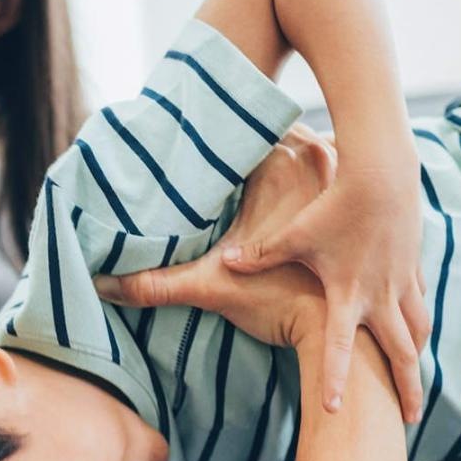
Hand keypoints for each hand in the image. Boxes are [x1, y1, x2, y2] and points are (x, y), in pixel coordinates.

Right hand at [95, 126, 331, 350]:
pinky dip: (320, 165)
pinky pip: (338, 161)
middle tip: (219, 145)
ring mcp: (342, 174)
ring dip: (288, 145)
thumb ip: (155, 284)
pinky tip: (302, 178)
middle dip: (249, 137)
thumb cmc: (281, 301)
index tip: (197, 136)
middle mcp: (317, 157)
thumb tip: (103, 286)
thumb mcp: (210, 286)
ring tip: (257, 156)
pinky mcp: (356, 198)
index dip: (216, 132)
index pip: (241, 127)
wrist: (338, 333)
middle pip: (274, 128)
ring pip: (310, 139)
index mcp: (280, 162)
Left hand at [219, 126, 428, 422]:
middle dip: (406, 388)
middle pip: (400, 352)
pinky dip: (418, 322)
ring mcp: (401, 281)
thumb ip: (259, 253)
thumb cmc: (333, 204)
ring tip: (415, 381)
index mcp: (348, 295)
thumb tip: (224, 261)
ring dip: (416, 357)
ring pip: (417, 329)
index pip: (338, 348)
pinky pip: (418, 302)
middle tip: (408, 419)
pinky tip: (416, 330)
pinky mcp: (412, 264)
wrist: (383, 173)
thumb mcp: (293, 234)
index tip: (333, 411)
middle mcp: (380, 295)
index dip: (335, 379)